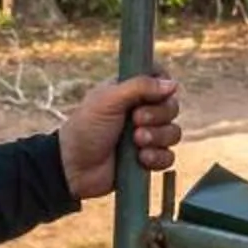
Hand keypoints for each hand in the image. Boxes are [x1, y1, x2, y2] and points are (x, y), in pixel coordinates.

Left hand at [58, 74, 181, 199]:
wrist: (74, 167)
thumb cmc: (85, 129)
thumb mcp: (108, 100)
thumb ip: (140, 87)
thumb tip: (172, 84)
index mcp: (130, 91)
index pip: (160, 80)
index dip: (163, 86)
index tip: (155, 93)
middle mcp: (141, 111)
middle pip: (172, 106)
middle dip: (158, 115)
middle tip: (136, 121)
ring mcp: (146, 136)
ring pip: (173, 132)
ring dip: (158, 137)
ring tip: (136, 142)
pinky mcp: (147, 159)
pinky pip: (168, 156)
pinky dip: (157, 157)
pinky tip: (141, 158)